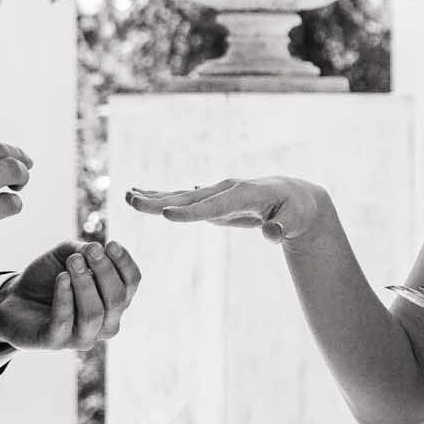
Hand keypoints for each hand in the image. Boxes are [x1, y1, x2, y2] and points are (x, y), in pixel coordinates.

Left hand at [0, 239, 143, 351]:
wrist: (14, 298)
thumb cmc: (48, 277)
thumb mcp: (67, 254)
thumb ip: (84, 250)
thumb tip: (96, 250)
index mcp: (114, 301)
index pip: (131, 284)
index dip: (125, 264)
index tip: (110, 244)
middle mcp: (105, 323)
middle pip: (117, 300)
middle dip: (105, 271)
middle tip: (90, 250)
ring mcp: (82, 336)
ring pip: (94, 314)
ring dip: (85, 284)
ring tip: (73, 262)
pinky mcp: (55, 342)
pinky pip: (64, 321)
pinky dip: (65, 297)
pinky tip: (61, 278)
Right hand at [124, 177, 326, 245]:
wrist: (294, 198)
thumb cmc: (295, 211)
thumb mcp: (295, 221)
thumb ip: (282, 228)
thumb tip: (272, 234)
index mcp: (245, 194)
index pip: (215, 206)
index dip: (192, 212)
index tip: (167, 215)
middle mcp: (226, 190)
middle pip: (189, 198)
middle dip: (161, 201)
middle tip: (133, 201)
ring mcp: (217, 193)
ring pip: (181, 196)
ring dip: (154, 197)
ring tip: (127, 196)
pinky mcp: (211, 201)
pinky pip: (182, 199)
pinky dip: (162, 197)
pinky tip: (141, 195)